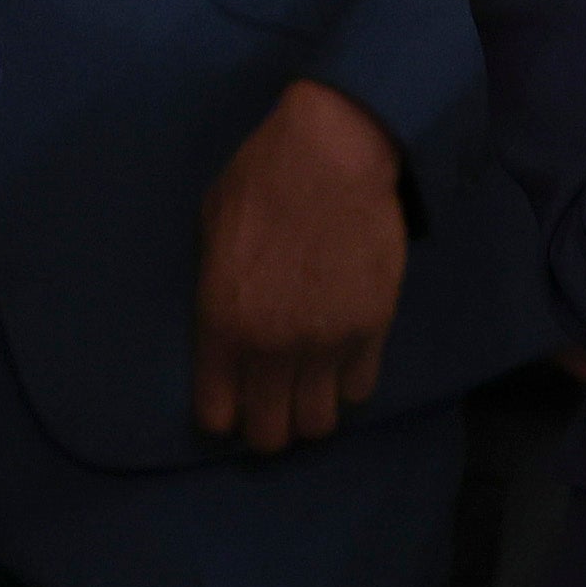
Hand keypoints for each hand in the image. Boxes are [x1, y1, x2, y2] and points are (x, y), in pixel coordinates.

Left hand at [193, 78, 409, 452]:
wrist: (334, 152)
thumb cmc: (261, 178)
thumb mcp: (212, 232)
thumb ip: (216, 291)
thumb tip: (225, 326)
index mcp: (223, 323)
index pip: (216, 414)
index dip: (222, 412)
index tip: (229, 400)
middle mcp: (273, 346)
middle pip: (271, 434)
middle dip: (267, 426)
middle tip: (272, 402)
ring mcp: (327, 342)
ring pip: (320, 422)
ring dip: (312, 410)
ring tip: (310, 387)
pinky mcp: (372, 328)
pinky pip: (361, 387)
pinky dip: (349, 381)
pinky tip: (342, 357)